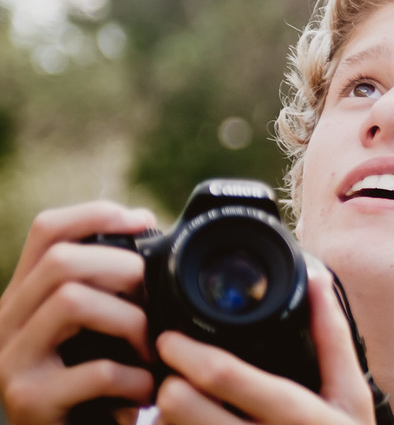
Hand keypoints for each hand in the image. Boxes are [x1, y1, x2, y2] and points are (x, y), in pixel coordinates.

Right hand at [0, 200, 157, 424]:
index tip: (144, 220)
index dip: (96, 214)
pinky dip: (135, 378)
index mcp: (25, 300)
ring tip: (152, 351)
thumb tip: (151, 236)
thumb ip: (108, 292)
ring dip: (130, 320)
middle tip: (155, 296)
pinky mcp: (29, 403)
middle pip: (60, 260)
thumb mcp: (97, 334)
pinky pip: (96, 370)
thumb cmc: (95, 394)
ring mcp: (11, 364)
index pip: (46, 231)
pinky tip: (145, 392)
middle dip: (122, 267)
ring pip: (71, 301)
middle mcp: (5, 325)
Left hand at [153, 262, 375, 423]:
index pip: (228, 378)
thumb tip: (316, 280)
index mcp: (299, 415)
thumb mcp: (352, 395)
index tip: (169, 338)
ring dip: (166, 421)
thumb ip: (332, 337)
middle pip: (184, 409)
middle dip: (167, 387)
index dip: (189, 353)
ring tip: (175, 408)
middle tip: (167, 375)